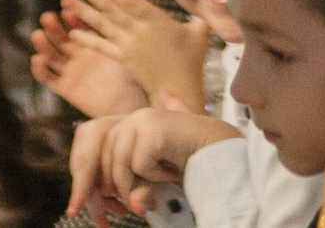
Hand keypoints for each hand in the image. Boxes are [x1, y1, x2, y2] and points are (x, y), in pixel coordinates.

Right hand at [34, 9, 147, 117]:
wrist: (130, 107)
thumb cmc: (130, 79)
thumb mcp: (121, 53)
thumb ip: (112, 35)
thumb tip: (112, 9)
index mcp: (91, 46)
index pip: (77, 28)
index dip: (71, 19)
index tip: (67, 10)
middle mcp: (78, 57)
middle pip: (60, 39)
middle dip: (53, 28)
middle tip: (48, 17)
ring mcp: (70, 72)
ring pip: (51, 56)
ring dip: (43, 45)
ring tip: (38, 34)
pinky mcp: (65, 89)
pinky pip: (49, 79)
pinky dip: (40, 70)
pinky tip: (37, 60)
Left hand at [63, 0, 212, 110]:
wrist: (180, 90)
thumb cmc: (192, 61)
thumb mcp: (200, 33)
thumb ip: (199, 14)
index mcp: (156, 21)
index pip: (132, 0)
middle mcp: (139, 32)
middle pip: (111, 9)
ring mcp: (129, 46)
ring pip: (103, 25)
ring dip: (83, 12)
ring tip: (65, 0)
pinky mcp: (123, 60)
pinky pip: (103, 47)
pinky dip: (88, 39)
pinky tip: (73, 31)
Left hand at [71, 108, 240, 217]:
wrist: (222, 150)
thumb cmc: (193, 159)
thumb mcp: (159, 172)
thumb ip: (141, 180)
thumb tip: (135, 206)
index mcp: (130, 122)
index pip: (102, 150)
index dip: (104, 176)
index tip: (108, 196)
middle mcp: (133, 118)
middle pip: (107, 158)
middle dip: (119, 187)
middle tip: (138, 204)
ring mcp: (141, 122)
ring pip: (121, 164)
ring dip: (140, 183)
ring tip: (161, 182)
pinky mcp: (152, 132)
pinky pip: (140, 165)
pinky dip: (157, 175)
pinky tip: (173, 169)